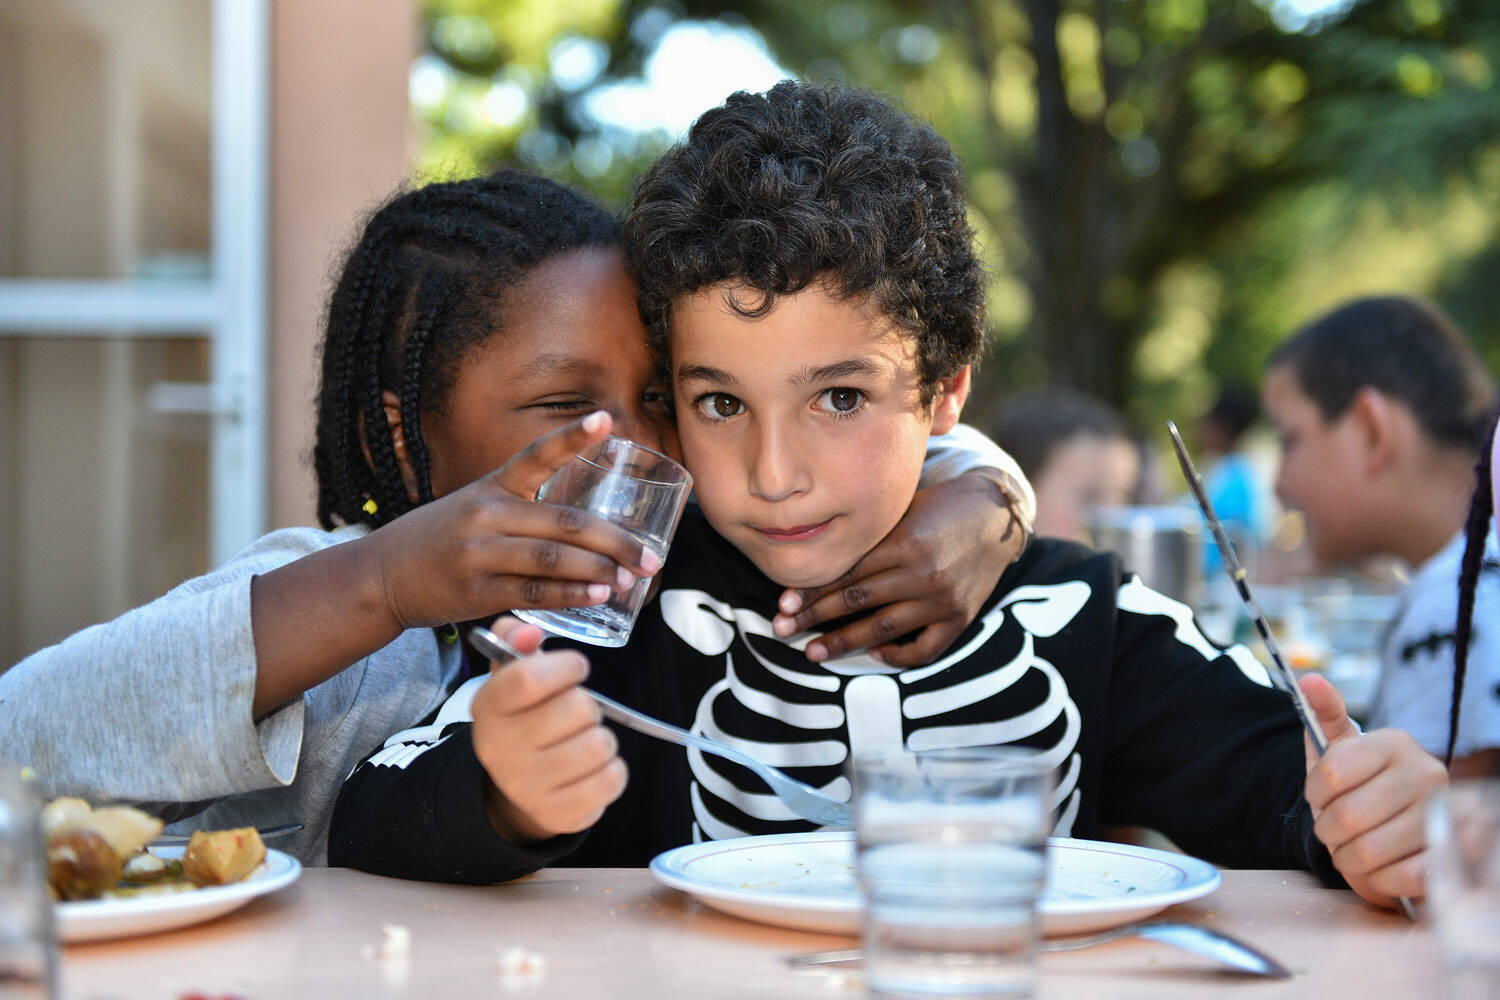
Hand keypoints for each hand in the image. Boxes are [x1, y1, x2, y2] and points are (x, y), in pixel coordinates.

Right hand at [370, 412, 662, 630]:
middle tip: (651, 557)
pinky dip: (570, 597)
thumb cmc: (442, 540)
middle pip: (564, 522)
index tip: (606, 419)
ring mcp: (479, 554)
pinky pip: (533, 593)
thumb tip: (589, 529)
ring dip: (598, 571)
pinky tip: (597, 598)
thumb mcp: (476, 507)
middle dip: (616, 541)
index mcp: (492, 486)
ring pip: (552, 559)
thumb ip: (524, 509)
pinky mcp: (475, 592)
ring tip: (632, 579)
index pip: (536, 454)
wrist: (382, 575)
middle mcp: (486, 515)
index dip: (572, 437)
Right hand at [470, 617, 627, 843]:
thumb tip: (530, 633)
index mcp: (489, 707)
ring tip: (583, 740)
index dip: (566, 666)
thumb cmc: (524, 717)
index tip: (576, 668)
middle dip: (588, 704)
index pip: (529, 677)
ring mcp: (528, 786)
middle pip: (577, 708)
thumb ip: (515, 639)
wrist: (516, 788)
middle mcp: (501, 749)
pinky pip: (612, 780)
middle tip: (577, 713)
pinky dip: (613, 770)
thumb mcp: (511, 675)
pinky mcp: (558, 813)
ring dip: (602, 737)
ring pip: (599, 744)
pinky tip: (593, 768)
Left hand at [771, 473, 1025, 665]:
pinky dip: (898, 655)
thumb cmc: (939, 507)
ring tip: (812, 653)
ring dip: (843, 643)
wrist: (996, 515)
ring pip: (883, 628)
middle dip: (815, 618)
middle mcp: (923, 572)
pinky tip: (874, 653)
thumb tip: (815, 560)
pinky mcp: (961, 618)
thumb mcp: (903, 510)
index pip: (848, 572)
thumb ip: (867, 536)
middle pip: (858, 601)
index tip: (783, 605)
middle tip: (782, 631)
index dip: (812, 590)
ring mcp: (943, 599)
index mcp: (905, 541)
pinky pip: (925, 649)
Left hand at [1300, 674, 1446, 908]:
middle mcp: (1428, 773)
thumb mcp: (1335, 748)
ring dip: (1348, 859)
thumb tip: (1308, 679)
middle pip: (1346, 816)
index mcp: (1394, 743)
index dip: (1314, 794)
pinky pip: (1399, 879)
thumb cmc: (1357, 787)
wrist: (1392, 829)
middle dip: (1328, 831)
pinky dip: (1377, 881)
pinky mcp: (1453, 858)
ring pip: (1368, 851)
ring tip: (1354, 849)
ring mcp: (1445, 816)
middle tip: (1335, 829)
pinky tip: (1381, 868)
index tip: (1321, 797)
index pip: (1330, 772)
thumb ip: (1322, 712)